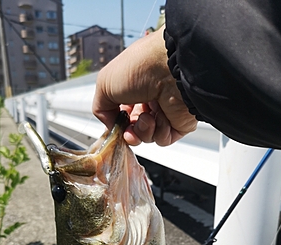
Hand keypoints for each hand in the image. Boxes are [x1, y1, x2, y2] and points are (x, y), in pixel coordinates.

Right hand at [92, 27, 196, 146]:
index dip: (117, 121)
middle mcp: (150, 99)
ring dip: (143, 131)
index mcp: (134, 87)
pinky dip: (159, 133)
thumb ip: (101, 108)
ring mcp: (166, 112)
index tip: (115, 124)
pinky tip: (161, 118)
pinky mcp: (179, 123)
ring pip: (147, 136)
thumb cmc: (139, 68)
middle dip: (128, 132)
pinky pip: (163, 139)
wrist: (170, 70)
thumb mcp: (105, 84)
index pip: (123, 113)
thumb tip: (110, 125)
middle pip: (134, 128)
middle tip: (129, 128)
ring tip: (147, 117)